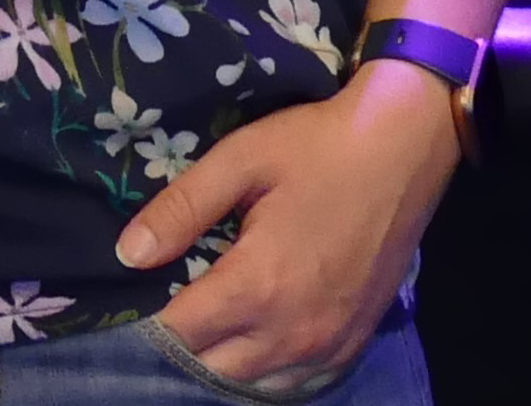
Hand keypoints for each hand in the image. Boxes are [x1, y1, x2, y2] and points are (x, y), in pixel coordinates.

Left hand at [120, 60, 462, 387]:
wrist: (403, 148)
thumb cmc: (315, 147)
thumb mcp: (238, 161)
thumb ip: (180, 210)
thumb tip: (128, 254)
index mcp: (259, 285)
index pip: (181, 334)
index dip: (146, 326)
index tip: (127, 308)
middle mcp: (294, 329)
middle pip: (214, 369)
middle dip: (179, 350)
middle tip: (159, 316)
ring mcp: (328, 343)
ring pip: (254, 385)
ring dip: (220, 365)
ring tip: (199, 332)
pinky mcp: (353, 342)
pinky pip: (296, 382)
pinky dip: (264, 374)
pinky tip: (247, 345)